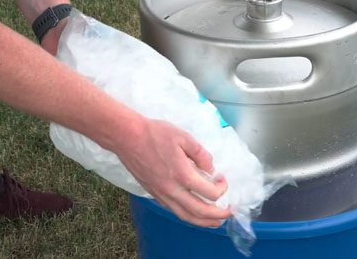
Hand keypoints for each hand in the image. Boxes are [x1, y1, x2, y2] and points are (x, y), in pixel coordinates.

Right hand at [114, 119, 230, 226]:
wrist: (127, 137)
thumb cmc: (155, 134)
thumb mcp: (184, 137)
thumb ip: (201, 154)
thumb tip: (211, 168)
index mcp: (183, 175)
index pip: (210, 192)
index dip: (222, 188)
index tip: (223, 179)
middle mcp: (172, 189)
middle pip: (200, 211)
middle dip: (218, 214)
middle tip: (229, 211)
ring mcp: (161, 194)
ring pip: (185, 216)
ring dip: (204, 222)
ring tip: (216, 221)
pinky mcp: (154, 194)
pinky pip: (174, 211)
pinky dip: (187, 216)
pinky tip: (194, 213)